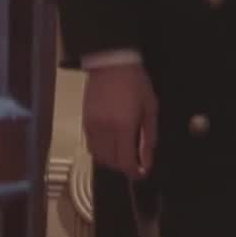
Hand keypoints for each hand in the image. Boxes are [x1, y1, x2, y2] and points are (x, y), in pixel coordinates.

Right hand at [83, 63, 158, 178]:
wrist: (112, 64)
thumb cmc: (136, 84)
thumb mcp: (150, 109)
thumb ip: (149, 138)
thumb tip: (147, 161)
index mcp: (123, 126)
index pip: (124, 161)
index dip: (133, 172)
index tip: (141, 173)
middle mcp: (104, 129)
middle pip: (110, 162)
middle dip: (123, 166)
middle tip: (134, 160)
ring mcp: (91, 126)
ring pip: (98, 156)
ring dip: (111, 160)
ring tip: (122, 151)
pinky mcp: (84, 122)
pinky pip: (90, 146)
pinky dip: (101, 150)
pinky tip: (111, 142)